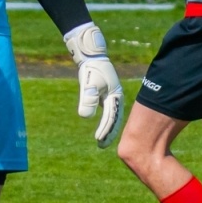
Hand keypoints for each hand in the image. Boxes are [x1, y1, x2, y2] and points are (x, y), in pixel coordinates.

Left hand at [63, 22, 123, 146]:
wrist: (92, 56)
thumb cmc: (91, 69)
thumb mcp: (88, 84)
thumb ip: (88, 99)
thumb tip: (85, 117)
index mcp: (116, 96)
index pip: (111, 117)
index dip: (106, 130)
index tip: (99, 140)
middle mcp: (116, 98)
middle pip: (115, 119)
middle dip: (109, 133)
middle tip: (101, 145)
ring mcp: (112, 97)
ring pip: (112, 116)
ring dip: (108, 128)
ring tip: (101, 141)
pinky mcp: (107, 95)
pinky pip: (108, 112)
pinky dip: (106, 121)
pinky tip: (101, 129)